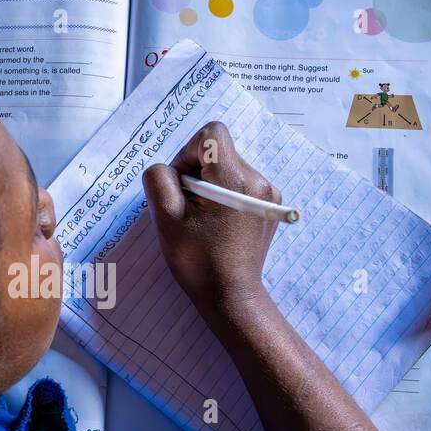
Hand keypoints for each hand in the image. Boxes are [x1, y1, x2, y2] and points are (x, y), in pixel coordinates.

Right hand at [142, 122, 279, 318]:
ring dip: (210, 184)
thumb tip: (167, 168)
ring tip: (203, 219)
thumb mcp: (166, 219)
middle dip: (197, 172)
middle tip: (188, 207)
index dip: (188, 152)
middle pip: (219, 151)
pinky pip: (241, 183)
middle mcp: (258, 180)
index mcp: (235, 179)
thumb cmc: (198, 261)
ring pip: (228, 167)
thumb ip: (159, 180)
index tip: (182, 183)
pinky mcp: (270, 205)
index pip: (211, 134)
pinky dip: (224, 195)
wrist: (230, 296)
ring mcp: (268, 193)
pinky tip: (217, 223)